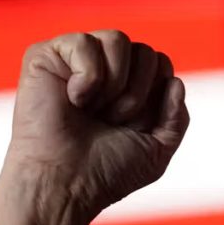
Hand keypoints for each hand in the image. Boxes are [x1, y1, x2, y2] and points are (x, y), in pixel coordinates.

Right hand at [0, 30, 189, 224]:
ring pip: (118, 39)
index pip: (161, 65)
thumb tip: (175, 82)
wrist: (66, 184)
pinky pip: (84, 42)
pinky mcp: (46, 55)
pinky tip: (73, 99)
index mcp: (130, 88)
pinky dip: (86, 77)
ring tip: (94, 111)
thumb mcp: (157, 150)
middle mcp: (105, 71)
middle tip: (113, 121)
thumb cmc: (106, 172)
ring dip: (115, 85)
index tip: (136, 125)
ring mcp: (76, 61)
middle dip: (138, 93)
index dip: (157, 95)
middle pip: (145, 51)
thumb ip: (177, 118)